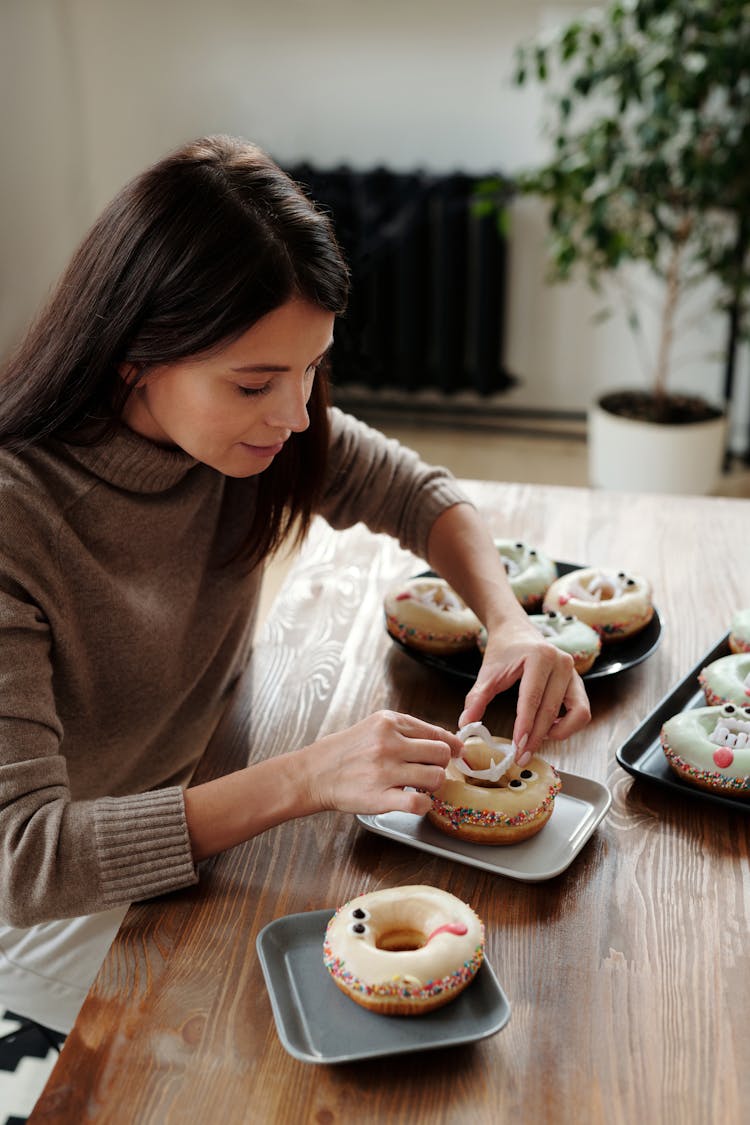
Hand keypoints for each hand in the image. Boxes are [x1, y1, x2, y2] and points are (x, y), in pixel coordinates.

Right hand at [303, 710, 462, 816]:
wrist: (314, 773)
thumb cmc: (345, 752)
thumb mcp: (374, 727)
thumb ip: (406, 731)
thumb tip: (445, 741)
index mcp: (389, 722)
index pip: (436, 732)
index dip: (452, 746)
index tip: (458, 753)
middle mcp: (388, 743)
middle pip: (441, 754)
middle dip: (440, 765)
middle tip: (430, 772)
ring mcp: (384, 770)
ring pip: (435, 777)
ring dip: (432, 786)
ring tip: (419, 787)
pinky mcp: (380, 796)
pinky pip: (419, 802)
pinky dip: (424, 805)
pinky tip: (415, 802)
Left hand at [458, 623, 590, 761]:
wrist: (517, 630)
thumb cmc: (503, 651)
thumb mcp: (488, 673)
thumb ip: (476, 699)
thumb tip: (465, 724)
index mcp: (540, 656)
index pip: (533, 698)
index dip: (525, 725)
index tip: (517, 746)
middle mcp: (562, 663)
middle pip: (551, 709)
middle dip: (537, 737)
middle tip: (522, 756)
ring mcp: (574, 672)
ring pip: (577, 713)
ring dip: (559, 732)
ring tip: (537, 738)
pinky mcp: (578, 682)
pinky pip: (582, 711)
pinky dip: (568, 724)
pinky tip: (549, 728)